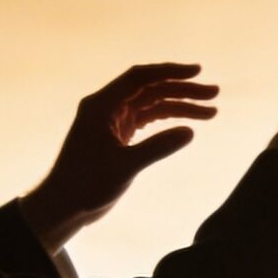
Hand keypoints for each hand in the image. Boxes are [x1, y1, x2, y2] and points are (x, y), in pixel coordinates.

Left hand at [22, 63, 218, 247]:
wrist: (63, 205)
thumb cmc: (85, 185)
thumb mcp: (125, 167)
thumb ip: (157, 147)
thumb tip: (190, 131)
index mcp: (101, 105)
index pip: (140, 78)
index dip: (170, 72)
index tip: (197, 72)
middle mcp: (106, 107)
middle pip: (151, 89)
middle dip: (183, 90)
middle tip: (214, 93)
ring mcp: (112, 121)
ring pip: (152, 105)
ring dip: (180, 106)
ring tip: (211, 112)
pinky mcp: (118, 135)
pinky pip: (147, 120)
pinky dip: (168, 121)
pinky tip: (188, 125)